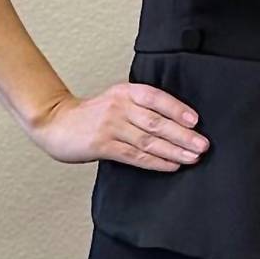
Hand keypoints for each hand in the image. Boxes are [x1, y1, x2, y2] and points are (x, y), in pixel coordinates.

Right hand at [26, 83, 208, 170]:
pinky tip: (171, 166)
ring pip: (148, 140)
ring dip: (173, 151)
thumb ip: (141, 106)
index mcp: (125, 92)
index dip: (177, 109)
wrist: (57, 123)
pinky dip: (155, 162)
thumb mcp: (116, 100)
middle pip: (156, 122)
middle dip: (182, 135)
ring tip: (193, 158)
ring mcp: (111, 127)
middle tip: (203, 145)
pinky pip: (135, 156)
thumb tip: (179, 122)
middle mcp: (119, 107)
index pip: (156, 98)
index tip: (195, 120)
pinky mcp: (103, 146)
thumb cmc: (92, 115)